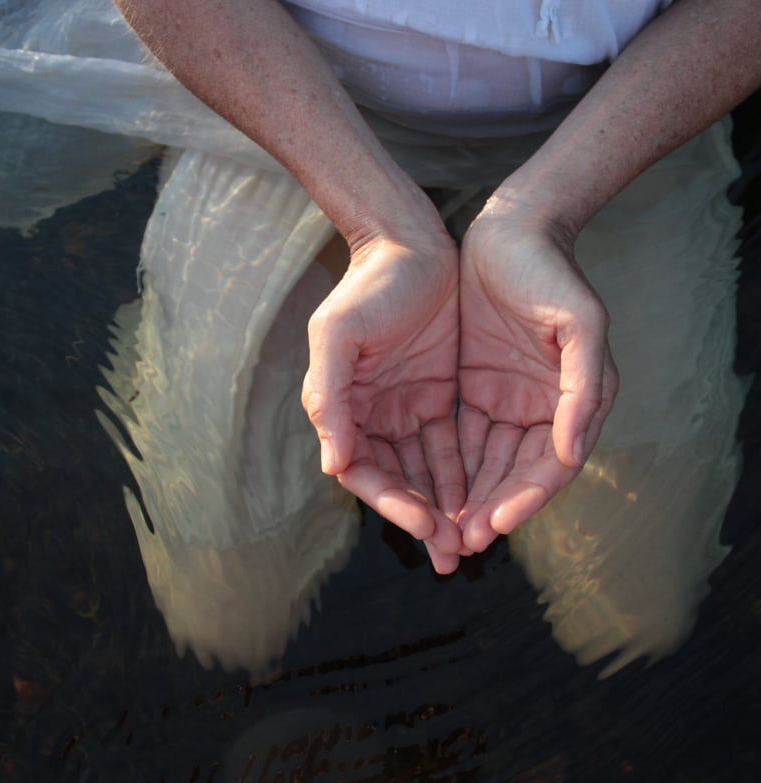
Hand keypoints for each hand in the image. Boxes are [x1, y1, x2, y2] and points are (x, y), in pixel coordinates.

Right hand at [302, 229, 465, 572]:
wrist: (411, 245)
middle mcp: (373, 416)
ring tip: (472, 540)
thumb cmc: (368, 287)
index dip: (391, 502)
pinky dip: (465, 473)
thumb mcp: (338, 334)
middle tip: (455, 552)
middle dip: (424, 517)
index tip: (425, 526)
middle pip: (397, 481)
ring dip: (447, 505)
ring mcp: (406, 408)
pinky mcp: (438, 396)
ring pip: (427, 471)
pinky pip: (452, 445)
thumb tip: (333, 464)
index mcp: (344, 408)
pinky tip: (484, 498)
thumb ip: (330, 398)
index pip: (365, 470)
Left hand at [456, 204, 617, 552]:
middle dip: (491, 509)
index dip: (526, 498)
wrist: (510, 231)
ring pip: (487, 463)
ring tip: (442, 531)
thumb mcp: (580, 321)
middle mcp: (543, 409)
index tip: (497, 524)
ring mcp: (507, 400)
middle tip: (461, 543)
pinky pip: (461, 437)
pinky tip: (429, 490)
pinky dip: (449, 466)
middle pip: (517, 474)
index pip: (551, 465)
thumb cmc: (550, 271)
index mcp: (575, 401)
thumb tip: (572, 453)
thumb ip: (583, 388)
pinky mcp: (475, 388)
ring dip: (468, 497)